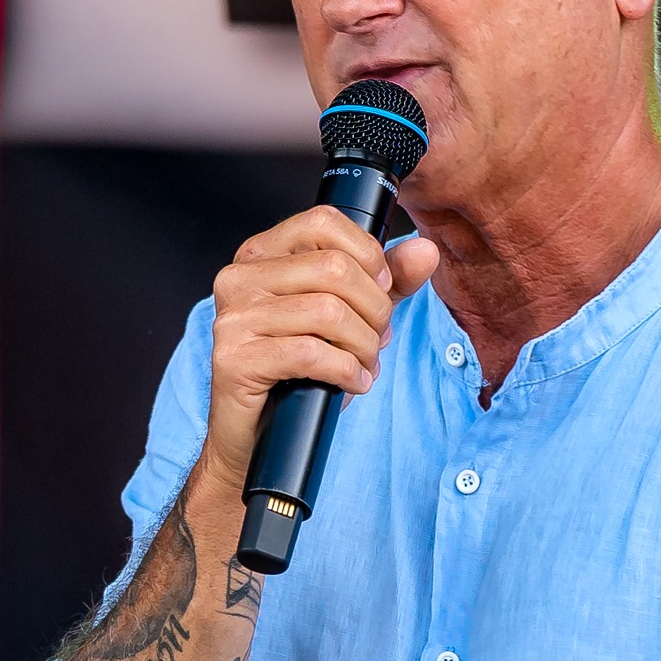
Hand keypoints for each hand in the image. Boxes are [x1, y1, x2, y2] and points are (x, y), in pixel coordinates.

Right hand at [192, 209, 439, 500]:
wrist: (254, 437)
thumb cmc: (298, 374)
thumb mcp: (350, 318)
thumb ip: (387, 283)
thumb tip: (426, 250)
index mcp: (261, 256)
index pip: (322, 223)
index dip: (368, 255)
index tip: (381, 290)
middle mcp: (239, 278)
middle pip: (334, 268)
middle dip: (374, 310)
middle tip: (377, 341)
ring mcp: (234, 318)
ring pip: (328, 312)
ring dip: (364, 346)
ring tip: (364, 365)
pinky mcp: (235, 358)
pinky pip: (311, 353)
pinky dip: (346, 371)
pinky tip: (352, 384)